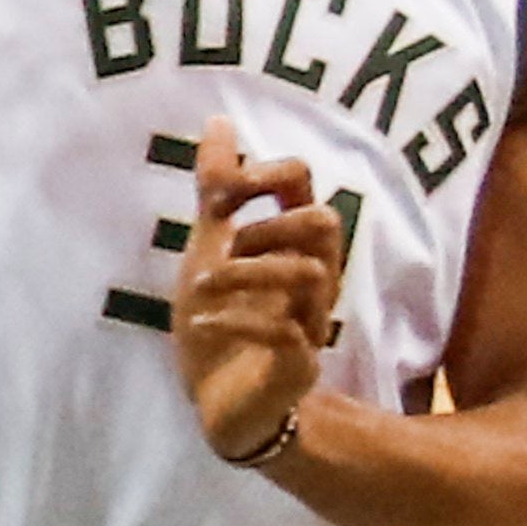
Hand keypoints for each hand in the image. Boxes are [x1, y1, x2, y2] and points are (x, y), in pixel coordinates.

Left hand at [171, 119, 344, 462]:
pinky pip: (284, 333)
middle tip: (226, 245)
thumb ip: (218, 192)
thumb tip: (219, 120)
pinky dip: (236, 320)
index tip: (218, 196)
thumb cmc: (224, 319)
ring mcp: (309, 322)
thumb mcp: (211, 248)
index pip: (303, 184)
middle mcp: (311, 278)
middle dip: (269, 223)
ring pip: (311, 274)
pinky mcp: (298, 365)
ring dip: (246, 272)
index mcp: (290, 245)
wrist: (222, 405)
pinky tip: (201, 322)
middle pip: (325, 223)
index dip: (264, 173)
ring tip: (200, 287)